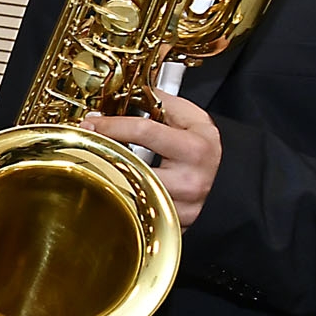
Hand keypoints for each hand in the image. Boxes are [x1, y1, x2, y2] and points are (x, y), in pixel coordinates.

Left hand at [87, 96, 221, 226]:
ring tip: (96, 165)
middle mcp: (188, 181)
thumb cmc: (207, 149)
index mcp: (194, 149)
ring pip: (130, 194)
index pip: (143, 131)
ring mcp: (180, 207)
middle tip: (84, 146)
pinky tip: (113, 185)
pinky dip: (122, 198)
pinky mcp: (172, 224)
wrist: (232, 183)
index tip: (91, 123)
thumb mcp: (195, 120)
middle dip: (101, 155)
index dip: (111, 124)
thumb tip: (130, 91)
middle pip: (130, 166)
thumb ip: (164, 103)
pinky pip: (138, 212)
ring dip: (107, 178)